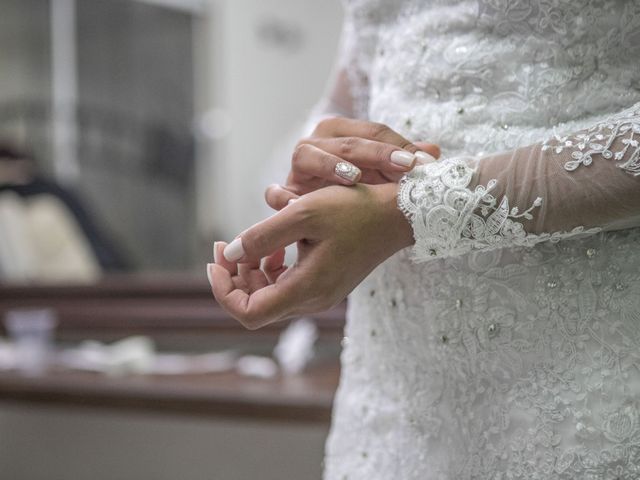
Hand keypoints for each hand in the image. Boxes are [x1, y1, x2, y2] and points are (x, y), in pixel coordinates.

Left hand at [207, 182, 412, 328]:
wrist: (398, 214)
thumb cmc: (356, 210)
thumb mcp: (303, 214)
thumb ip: (261, 236)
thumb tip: (229, 254)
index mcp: (306, 289)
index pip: (248, 312)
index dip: (223, 291)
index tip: (216, 260)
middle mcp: (312, 300)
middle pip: (255, 305)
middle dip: (233, 277)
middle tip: (221, 245)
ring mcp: (320, 294)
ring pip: (269, 295)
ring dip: (250, 271)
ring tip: (248, 242)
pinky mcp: (326, 283)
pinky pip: (286, 285)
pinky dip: (271, 268)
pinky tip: (276, 245)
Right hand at [265, 117, 440, 209]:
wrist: (332, 214)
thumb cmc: (363, 187)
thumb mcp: (389, 174)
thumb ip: (408, 161)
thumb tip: (433, 152)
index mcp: (341, 132)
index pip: (371, 131)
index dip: (396, 146)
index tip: (421, 164)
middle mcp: (317, 144)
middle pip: (342, 141)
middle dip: (373, 153)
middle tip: (401, 168)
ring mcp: (297, 169)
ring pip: (305, 155)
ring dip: (330, 165)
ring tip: (354, 179)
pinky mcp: (284, 194)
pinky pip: (276, 193)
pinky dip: (283, 197)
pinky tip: (304, 206)